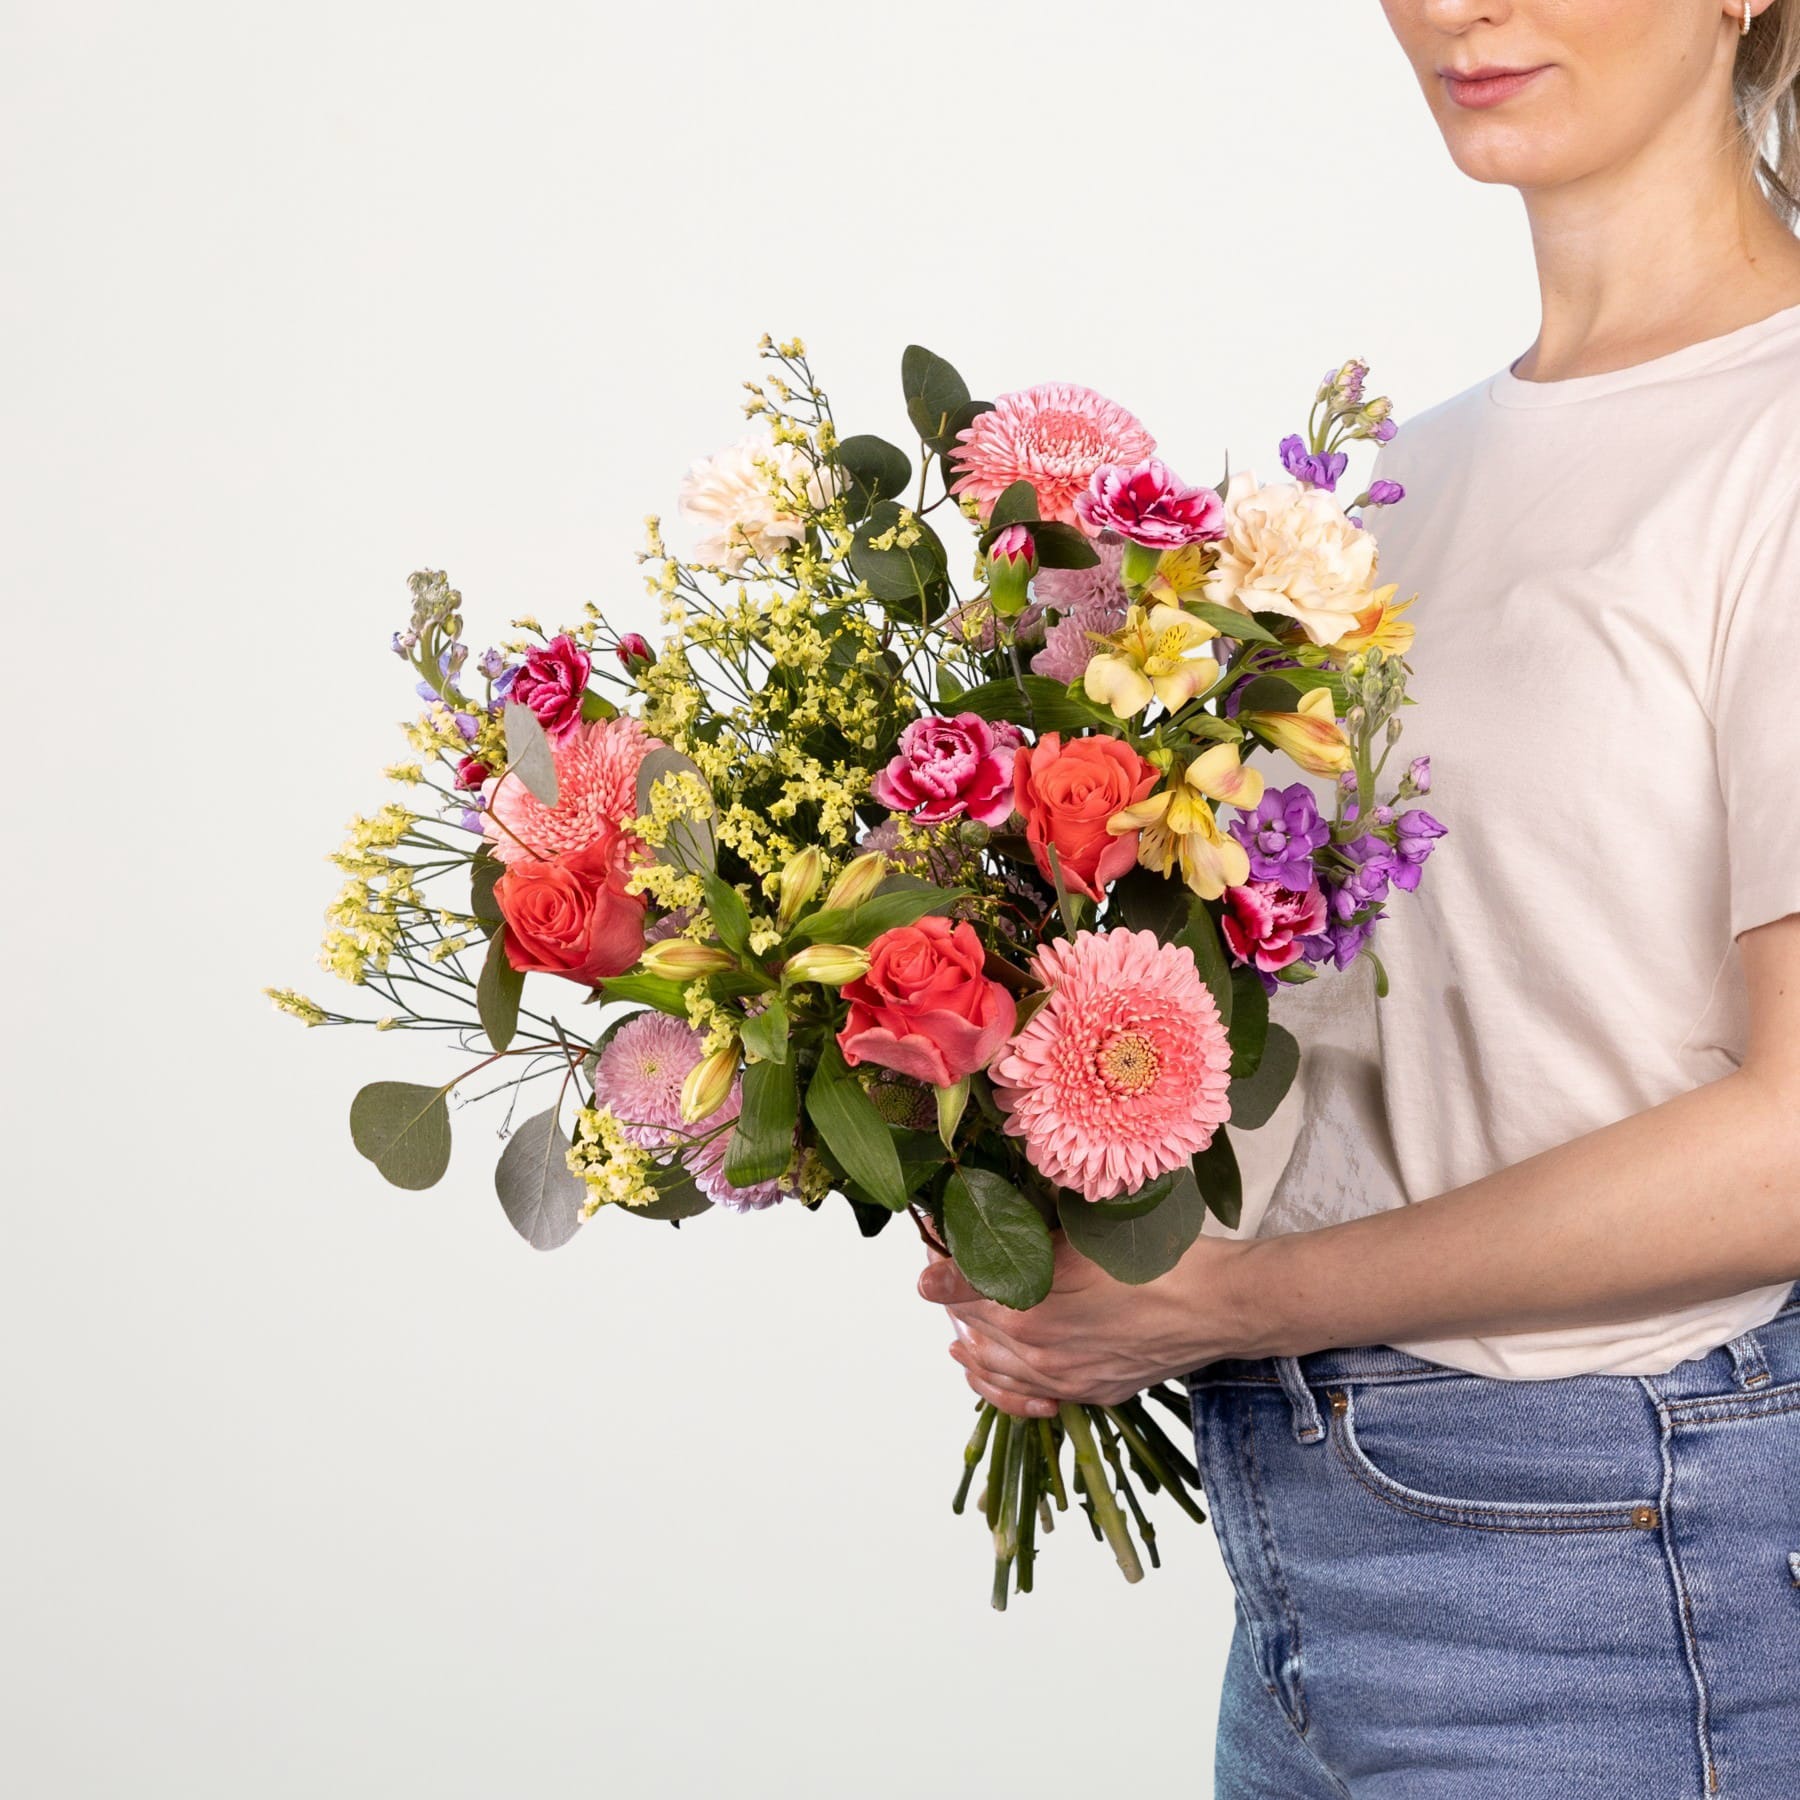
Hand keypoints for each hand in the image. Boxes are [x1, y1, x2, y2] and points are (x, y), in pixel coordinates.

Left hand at [917, 1232, 1254, 1418]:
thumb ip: (1021, 1238)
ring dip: (971, 1346)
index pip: (955, 1287)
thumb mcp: (1080, 1234)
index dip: (939, 1260)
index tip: (933, 1243)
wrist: (1218, 1305)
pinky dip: (1002, 1387)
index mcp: (1027, 1308)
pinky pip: (1026, 1399)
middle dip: (955, 1298)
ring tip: (959, 1328)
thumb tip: (976, 1229)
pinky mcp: (1090, 1394)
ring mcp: (1063, 1380)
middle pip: (970, 1326)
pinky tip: (997, 1374)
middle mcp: (1036, 1353)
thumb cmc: (1156, 1259)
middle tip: (949, 1272)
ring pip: (991, 1371)